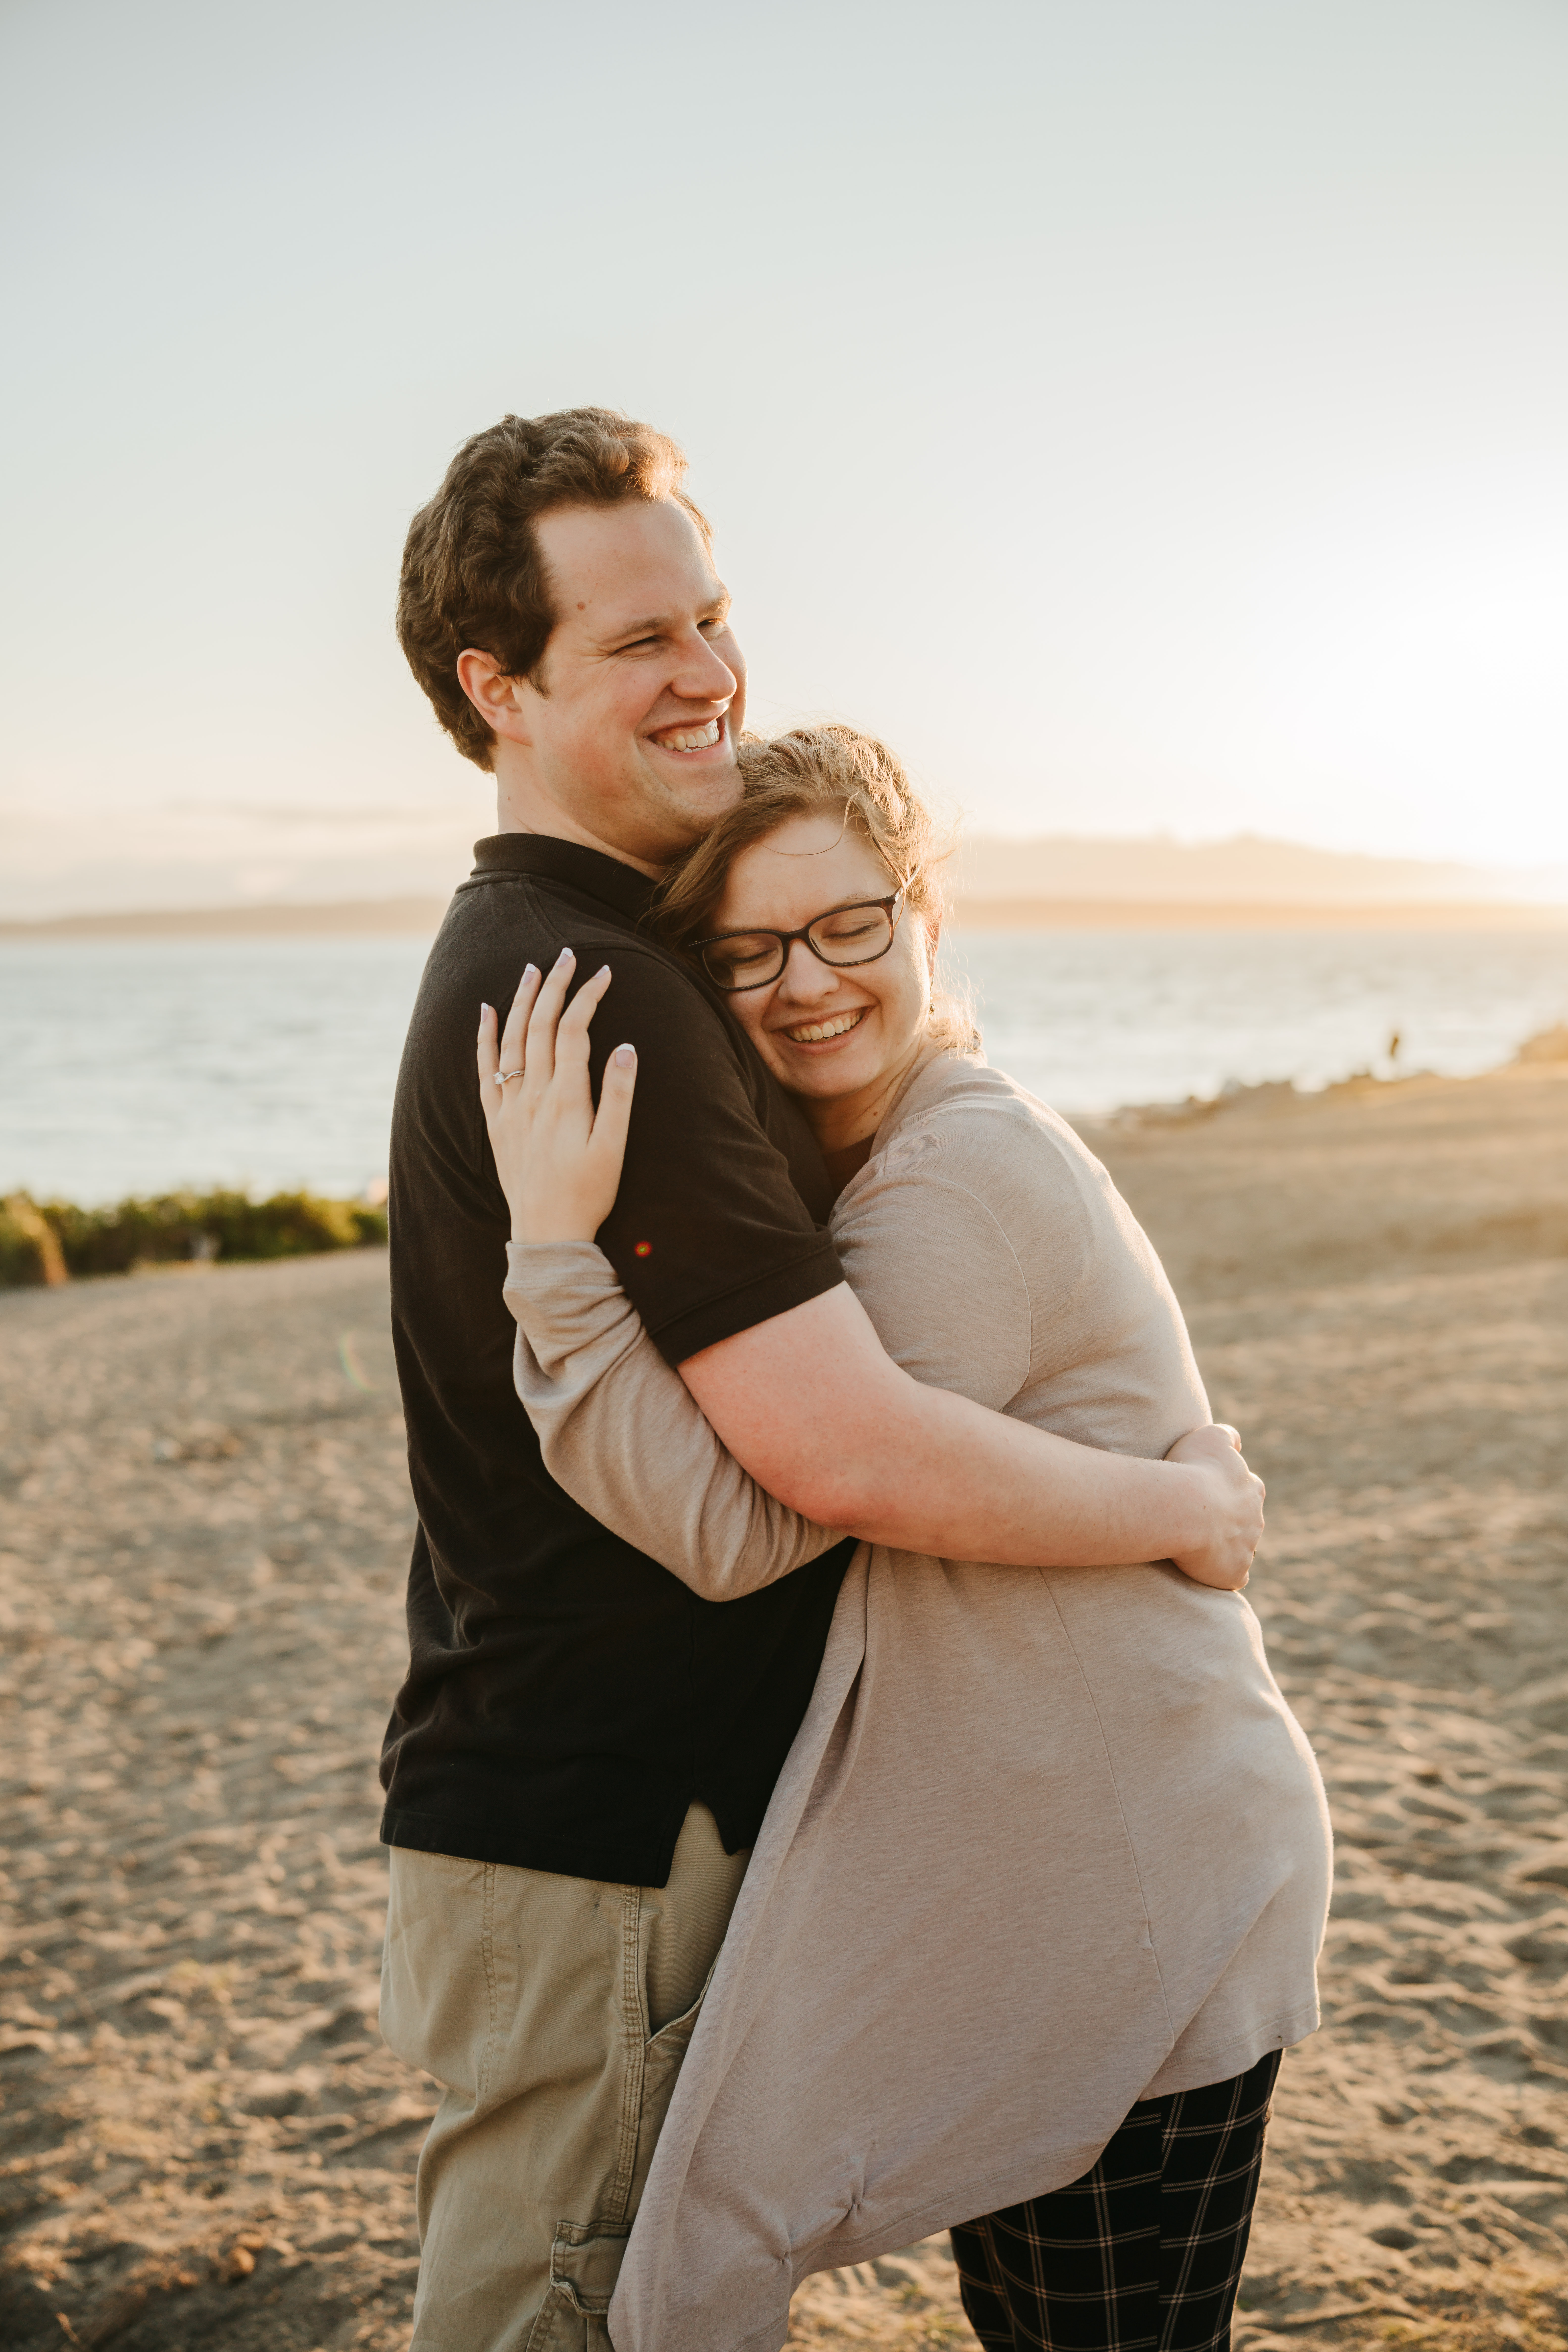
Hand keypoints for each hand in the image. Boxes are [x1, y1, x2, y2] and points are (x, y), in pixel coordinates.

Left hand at [477, 950, 637, 1242]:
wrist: (546, 1233)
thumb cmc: (588, 1194)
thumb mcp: (613, 1148)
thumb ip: (619, 1096)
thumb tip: (625, 1047)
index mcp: (566, 1099)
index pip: (574, 1032)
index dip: (587, 997)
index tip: (603, 972)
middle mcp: (533, 1096)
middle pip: (540, 1026)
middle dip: (554, 986)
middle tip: (566, 954)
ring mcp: (510, 1108)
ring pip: (511, 1040)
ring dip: (521, 1001)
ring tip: (531, 969)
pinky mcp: (496, 1122)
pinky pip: (484, 1071)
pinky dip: (483, 1038)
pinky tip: (485, 1011)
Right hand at [1163, 1423, 1263, 1591]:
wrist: (1185, 1509)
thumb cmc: (1193, 1469)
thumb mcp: (1210, 1437)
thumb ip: (1227, 1436)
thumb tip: (1237, 1442)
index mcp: (1252, 1489)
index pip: (1249, 1490)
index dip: (1228, 1492)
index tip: (1208, 1494)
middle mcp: (1256, 1519)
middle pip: (1247, 1522)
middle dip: (1229, 1522)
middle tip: (1199, 1520)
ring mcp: (1248, 1548)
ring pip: (1241, 1549)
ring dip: (1224, 1547)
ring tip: (1196, 1544)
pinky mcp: (1235, 1572)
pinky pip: (1233, 1576)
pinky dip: (1223, 1574)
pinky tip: (1205, 1569)